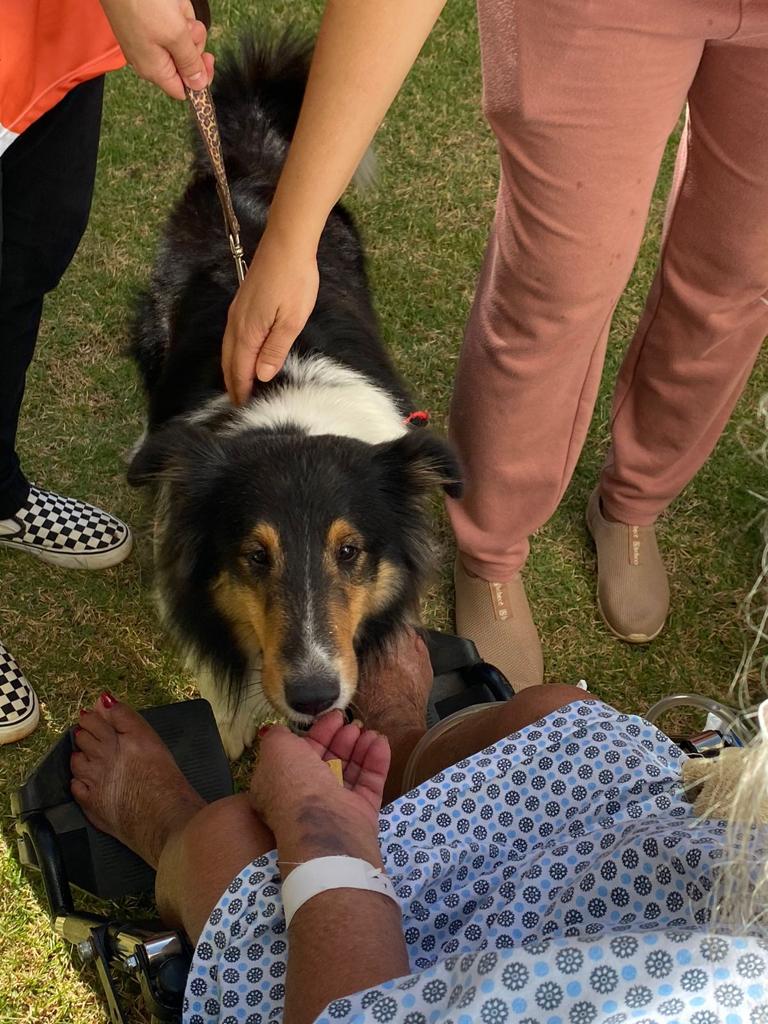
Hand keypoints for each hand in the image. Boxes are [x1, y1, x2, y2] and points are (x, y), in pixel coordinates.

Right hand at [99, 0, 213, 99]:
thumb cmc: (141, 1)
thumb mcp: (175, 35)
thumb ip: (190, 62)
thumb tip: (198, 86)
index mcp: (154, 69)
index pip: (183, 90)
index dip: (199, 79)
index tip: (208, 59)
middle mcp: (149, 59)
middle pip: (184, 63)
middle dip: (192, 43)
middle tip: (186, 26)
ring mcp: (146, 41)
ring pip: (180, 41)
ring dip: (185, 25)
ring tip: (175, 10)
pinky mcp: (145, 24)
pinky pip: (171, 24)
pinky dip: (176, 13)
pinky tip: (170, 4)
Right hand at [222, 228, 319, 403]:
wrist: (286, 243)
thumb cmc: (294, 281)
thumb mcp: (291, 321)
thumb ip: (275, 350)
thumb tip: (263, 376)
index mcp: (248, 331)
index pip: (240, 368)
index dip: (242, 389)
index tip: (244, 407)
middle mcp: (236, 323)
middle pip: (229, 360)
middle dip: (233, 382)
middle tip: (238, 402)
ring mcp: (237, 311)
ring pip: (228, 347)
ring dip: (231, 367)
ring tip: (238, 384)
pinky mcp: (242, 302)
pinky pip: (232, 335)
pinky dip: (233, 351)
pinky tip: (242, 353)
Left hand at [251, 712, 389, 867]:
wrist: (323, 827)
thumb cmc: (294, 784)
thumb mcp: (276, 750)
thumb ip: (277, 736)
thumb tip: (280, 730)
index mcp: (282, 784)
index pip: (301, 753)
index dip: (317, 732)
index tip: (333, 716)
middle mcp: (307, 796)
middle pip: (328, 760)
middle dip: (340, 738)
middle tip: (353, 722)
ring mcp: (335, 806)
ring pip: (350, 771)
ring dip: (360, 747)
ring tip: (370, 730)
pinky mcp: (361, 812)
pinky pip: (370, 782)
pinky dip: (376, 760)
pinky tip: (381, 741)